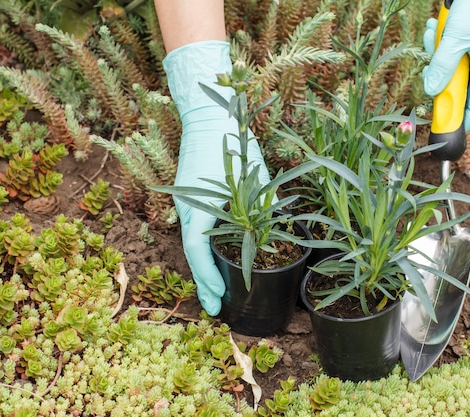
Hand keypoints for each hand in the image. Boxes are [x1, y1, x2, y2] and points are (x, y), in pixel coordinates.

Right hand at [163, 40, 270, 314]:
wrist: (208, 115)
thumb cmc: (232, 142)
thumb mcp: (254, 174)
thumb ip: (265, 203)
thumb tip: (280, 229)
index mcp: (199, 204)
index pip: (197, 250)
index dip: (207, 277)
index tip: (218, 297)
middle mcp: (189, 209)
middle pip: (193, 255)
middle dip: (204, 284)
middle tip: (214, 310)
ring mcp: (189, 205)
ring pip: (194, 246)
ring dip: (204, 271)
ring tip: (214, 295)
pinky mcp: (193, 200)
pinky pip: (197, 233)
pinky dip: (204, 253)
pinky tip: (214, 265)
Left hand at [422, 0, 469, 130]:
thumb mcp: (456, 38)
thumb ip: (442, 67)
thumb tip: (430, 92)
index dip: (457, 122)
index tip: (438, 127)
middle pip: (458, 89)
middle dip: (438, 78)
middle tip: (427, 63)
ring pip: (453, 69)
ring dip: (436, 55)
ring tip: (432, 33)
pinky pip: (455, 52)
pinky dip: (442, 43)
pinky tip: (436, 27)